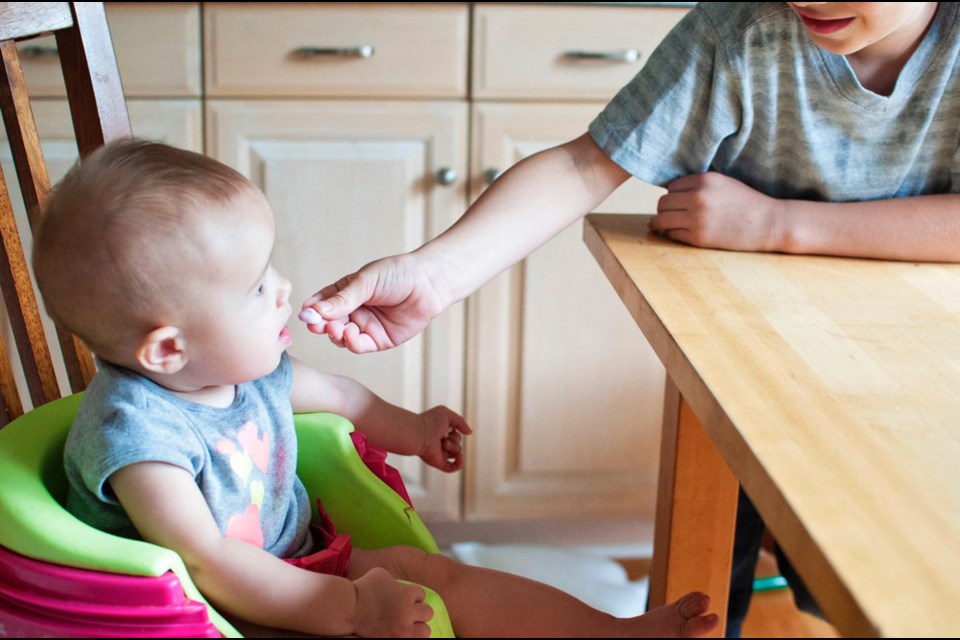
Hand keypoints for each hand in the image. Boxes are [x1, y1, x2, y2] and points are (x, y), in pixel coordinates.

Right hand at [300, 253, 446, 353]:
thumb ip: (342, 299)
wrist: (429, 283)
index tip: (305, 314)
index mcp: (346, 292)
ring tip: (336, 328)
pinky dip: (351, 343)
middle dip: (320, 325)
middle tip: (316, 325)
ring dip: (335, 334)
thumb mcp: (366, 282)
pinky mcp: (379, 340)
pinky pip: (359, 346)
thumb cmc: (398, 274)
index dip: (312, 310)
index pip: (322, 303)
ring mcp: (365, 326)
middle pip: (328, 322)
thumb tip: (314, 310)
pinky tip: (351, 334)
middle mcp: (353, 311)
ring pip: (341, 337)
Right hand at [352, 567, 432, 637]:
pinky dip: (407, 636)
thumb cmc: (363, 587)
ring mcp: (402, 630)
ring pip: (425, 631)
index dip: (413, 596)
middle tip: (407, 612)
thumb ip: (397, 581)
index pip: (422, 595)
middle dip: (418, 611)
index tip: (403, 597)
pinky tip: (399, 632)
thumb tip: (402, 587)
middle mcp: (408, 612)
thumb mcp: (382, 574)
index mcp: (407, 594)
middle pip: (427, 613)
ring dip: (417, 627)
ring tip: (407, 625)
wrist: (348, 608)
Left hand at [417, 406, 471, 472]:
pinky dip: (459, 464)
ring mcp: (440, 453)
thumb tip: (469, 433)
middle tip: (443, 436)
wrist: (419, 434)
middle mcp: (440, 442)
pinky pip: (452, 467)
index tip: (448, 426)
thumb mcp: (447, 414)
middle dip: (455, 438)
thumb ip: (461, 421)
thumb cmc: (430, 422)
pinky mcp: (439, 463)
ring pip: (457, 453)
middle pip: (458, 442)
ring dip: (454, 447)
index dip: (456, 429)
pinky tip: (459, 457)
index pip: (455, 432)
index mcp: (440, 432)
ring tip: (443, 443)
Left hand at [649, 172, 782, 251]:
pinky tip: (677, 234)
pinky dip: (671, 234)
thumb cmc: (745, 203)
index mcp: (704, 180)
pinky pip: (671, 234)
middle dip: (665, 210)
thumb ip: (698, 185)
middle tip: (670, 215)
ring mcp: (697, 218)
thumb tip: (668, 191)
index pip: (671, 187)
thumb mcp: (723, 183)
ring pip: (661, 219)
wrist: (768, 224)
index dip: (673, 196)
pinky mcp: (698, 237)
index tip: (678, 203)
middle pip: (662, 203)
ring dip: (660, 223)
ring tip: (661, 226)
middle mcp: (698, 197)